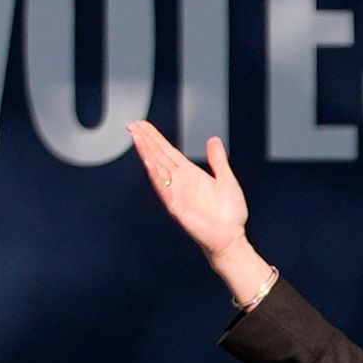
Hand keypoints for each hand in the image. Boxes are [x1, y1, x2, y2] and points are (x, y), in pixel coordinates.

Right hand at [131, 126, 278, 304]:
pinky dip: (157, 177)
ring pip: (157, 170)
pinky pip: (165, 190)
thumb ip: (217, 160)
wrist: (232, 237)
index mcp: (189, 173)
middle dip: (145, 141)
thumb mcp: (226, 179)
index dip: (154, 137)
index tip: (141, 124)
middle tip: (131, 125)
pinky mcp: (177, 208)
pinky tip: (149, 163)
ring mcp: (176, 194)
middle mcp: (179, 182)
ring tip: (137, 138)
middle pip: (158, 156)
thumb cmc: (230, 213)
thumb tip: (213, 139)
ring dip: (147, 154)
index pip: (167, 151)